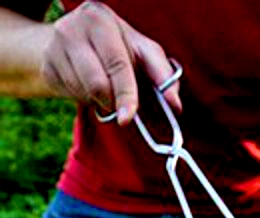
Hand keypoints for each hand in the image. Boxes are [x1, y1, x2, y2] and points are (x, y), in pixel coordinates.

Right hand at [41, 1, 180, 123]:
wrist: (75, 40)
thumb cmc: (118, 48)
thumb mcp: (143, 53)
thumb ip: (163, 75)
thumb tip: (176, 104)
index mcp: (101, 20)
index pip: (117, 64)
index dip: (126, 94)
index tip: (128, 118)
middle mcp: (73, 28)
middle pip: (98, 84)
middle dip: (113, 102)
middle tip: (122, 106)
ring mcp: (55, 47)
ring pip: (84, 93)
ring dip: (101, 101)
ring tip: (106, 88)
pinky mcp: (47, 66)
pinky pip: (70, 96)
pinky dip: (86, 99)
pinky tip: (88, 85)